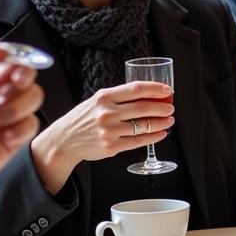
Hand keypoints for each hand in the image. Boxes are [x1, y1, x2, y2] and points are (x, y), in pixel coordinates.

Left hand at [0, 14, 42, 209]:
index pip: (6, 56)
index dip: (12, 56)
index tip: (7, 61)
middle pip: (26, 74)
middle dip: (20, 80)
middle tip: (7, 89)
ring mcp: (6, 114)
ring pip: (33, 97)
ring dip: (17, 107)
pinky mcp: (15, 136)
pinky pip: (33, 123)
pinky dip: (19, 129)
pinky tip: (2, 137)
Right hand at [30, 79, 173, 194]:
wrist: (64, 140)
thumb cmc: (83, 119)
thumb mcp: (96, 101)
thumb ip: (118, 97)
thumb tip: (148, 95)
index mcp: (104, 97)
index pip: (135, 89)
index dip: (155, 89)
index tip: (167, 90)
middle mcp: (107, 113)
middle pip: (143, 108)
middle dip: (162, 108)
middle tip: (171, 108)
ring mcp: (110, 131)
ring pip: (144, 126)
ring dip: (161, 123)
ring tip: (169, 120)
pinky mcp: (112, 147)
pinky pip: (139, 141)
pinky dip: (154, 137)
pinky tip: (161, 133)